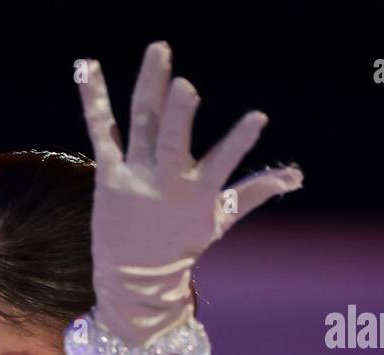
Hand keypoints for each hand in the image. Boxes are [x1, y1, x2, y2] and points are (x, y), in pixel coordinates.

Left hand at [76, 41, 302, 344]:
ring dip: (150, 84)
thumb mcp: (220, 220)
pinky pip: (100, 129)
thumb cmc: (181, 245)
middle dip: (180, 114)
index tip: (257, 117)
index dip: (239, 141)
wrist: (133, 277)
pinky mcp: (108, 172)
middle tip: (186, 87)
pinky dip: (94, 97)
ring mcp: (133, 175)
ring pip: (141, 124)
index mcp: (195, 193)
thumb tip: (296, 175)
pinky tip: (87, 65)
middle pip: (172, 141)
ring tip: (160, 49)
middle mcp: (163, 181)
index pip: (223, 163)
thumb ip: (256, 191)